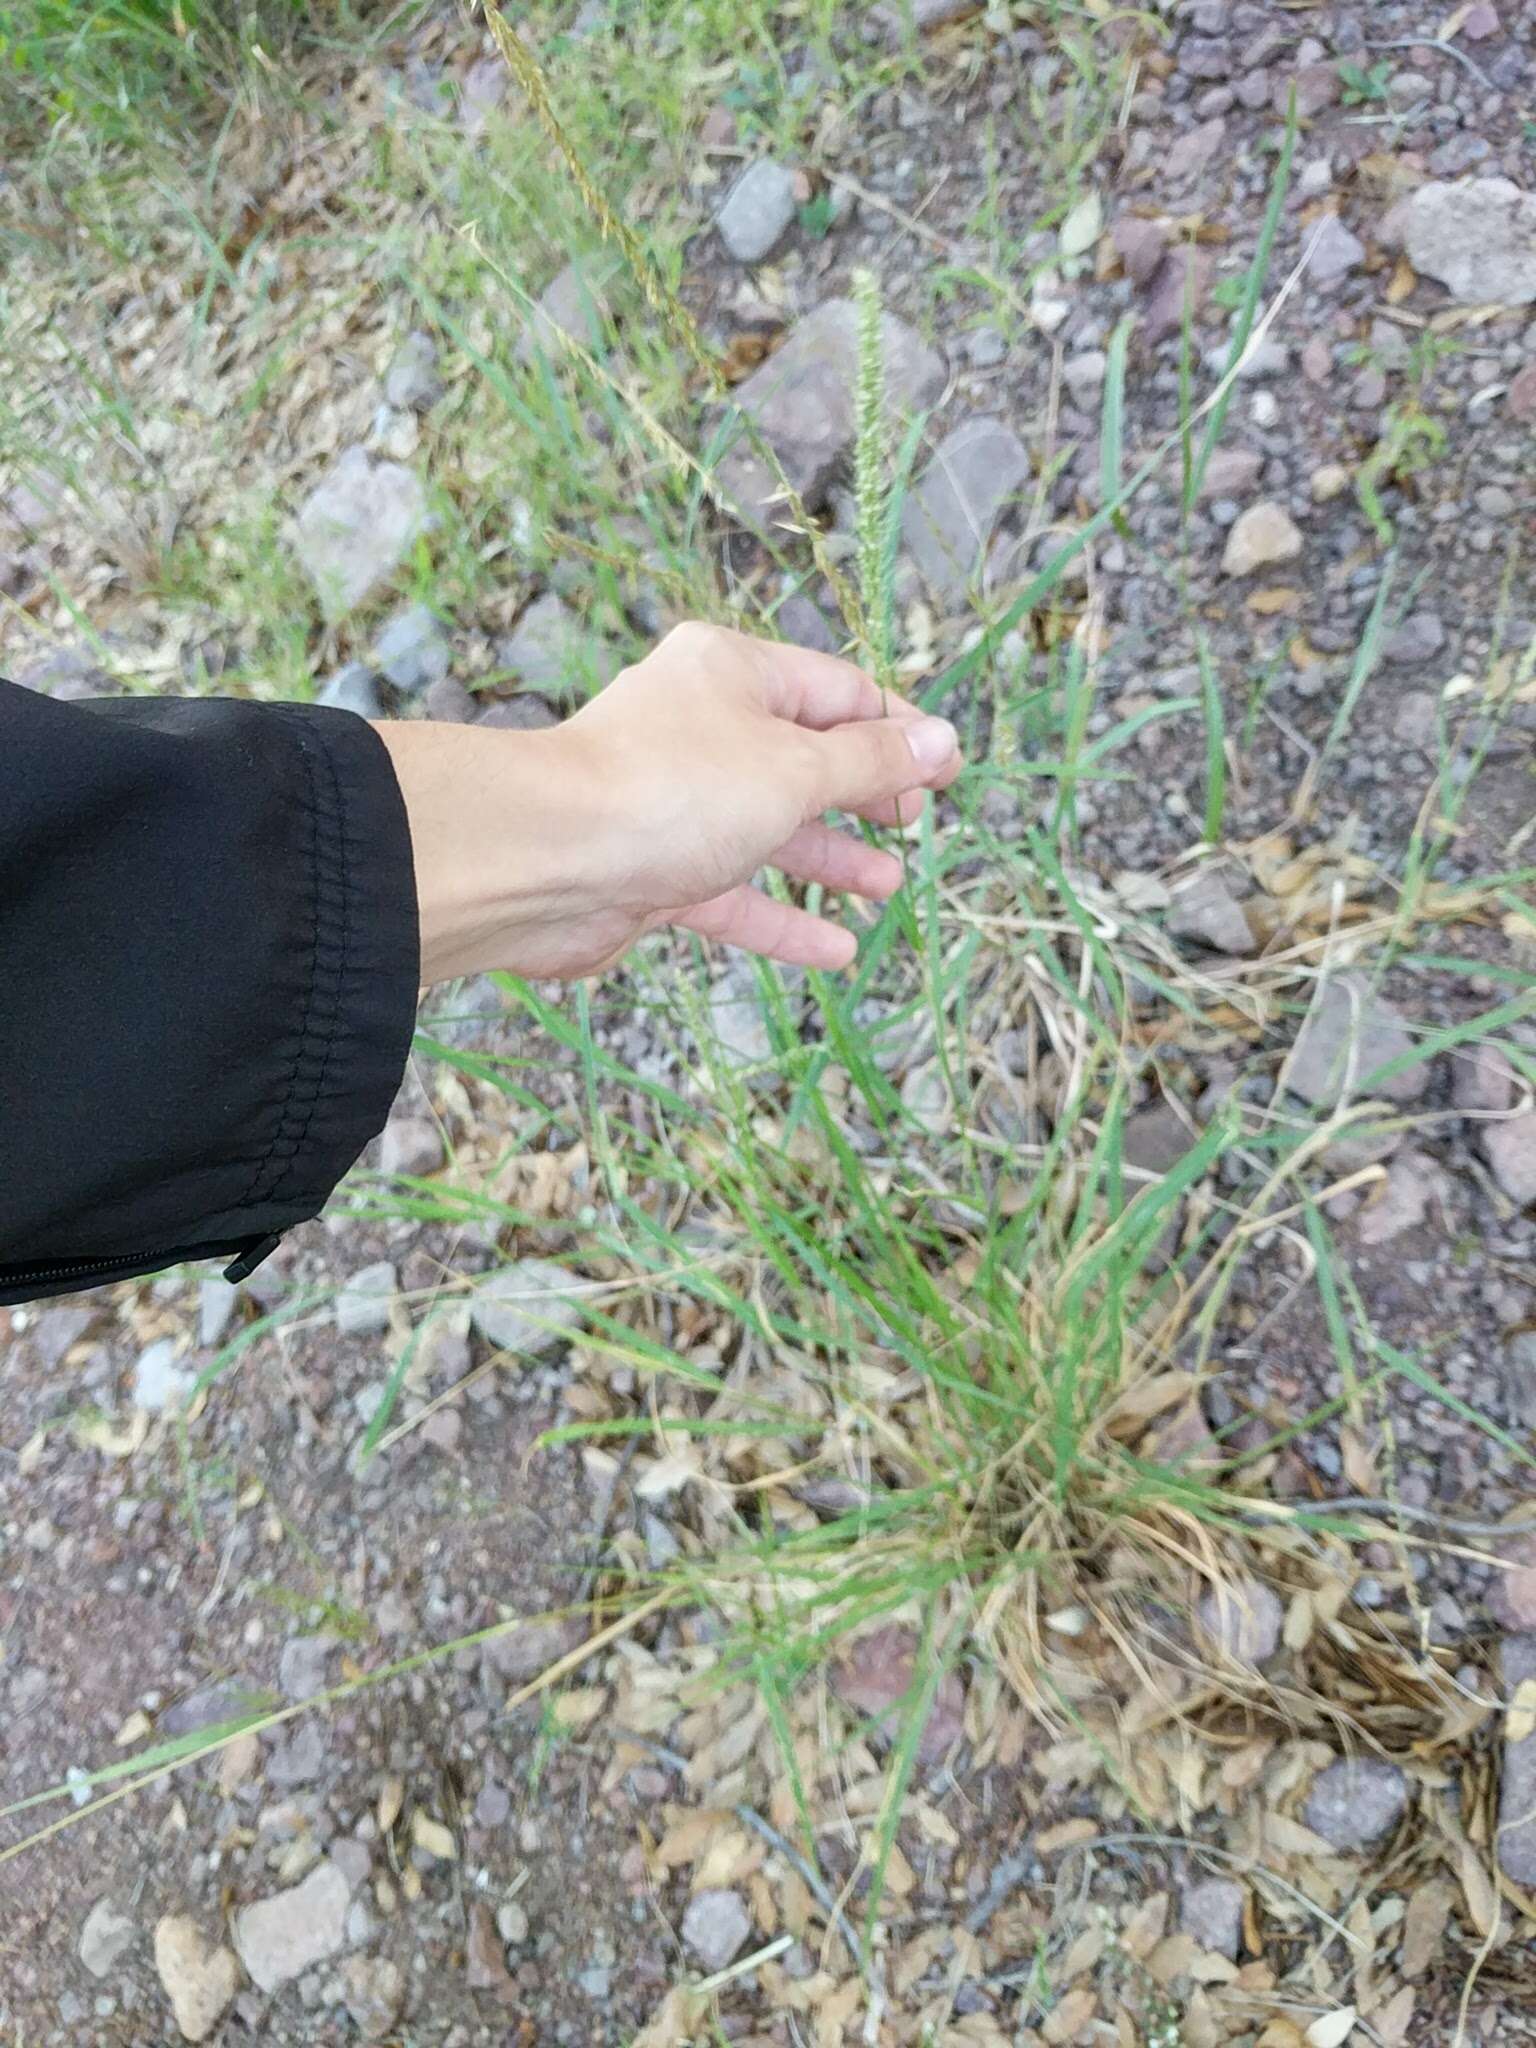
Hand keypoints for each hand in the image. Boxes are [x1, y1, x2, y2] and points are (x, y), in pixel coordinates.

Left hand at [374, 621, 961, 983]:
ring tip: (887, 887)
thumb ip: (871, 761)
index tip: (946, 772)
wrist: (542, 861)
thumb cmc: (672, 791)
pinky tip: (836, 951)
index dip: (897, 731)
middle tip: (912, 824)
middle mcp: (700, 729)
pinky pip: (732, 893)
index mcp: (732, 673)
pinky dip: (782, 918)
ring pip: (768, 829)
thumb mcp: (795, 767)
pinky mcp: (652, 871)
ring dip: (830, 858)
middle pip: (800, 758)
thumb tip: (941, 739)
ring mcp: (674, 804)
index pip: (836, 692)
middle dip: (863, 792)